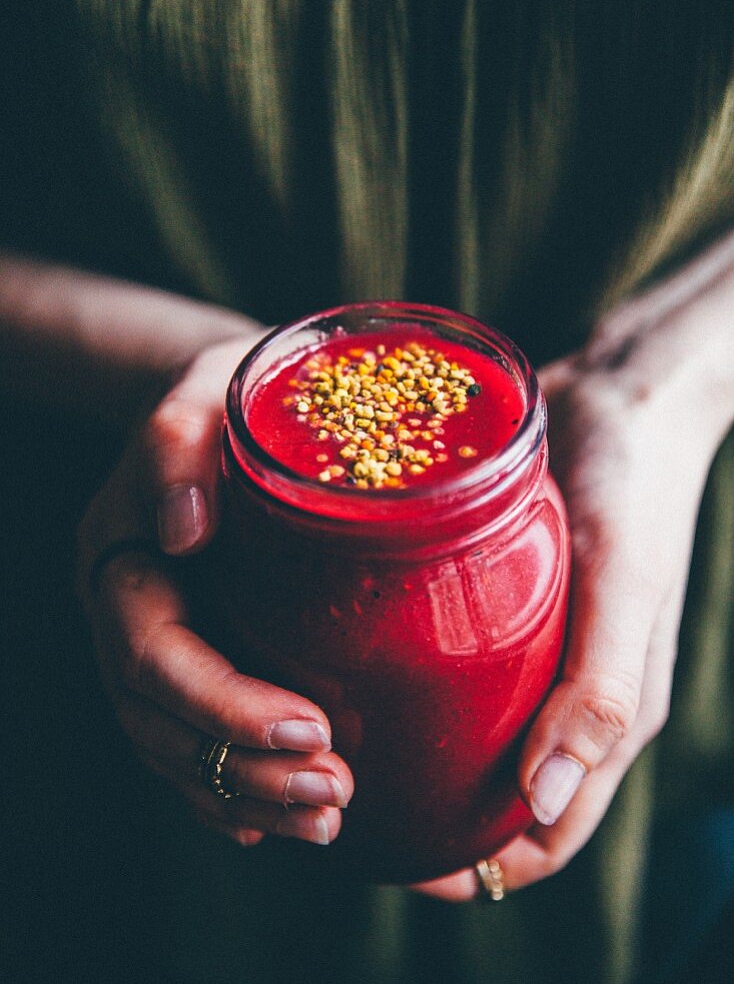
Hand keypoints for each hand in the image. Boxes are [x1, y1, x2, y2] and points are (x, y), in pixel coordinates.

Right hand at [77, 337, 353, 848]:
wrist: (216, 407)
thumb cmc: (218, 397)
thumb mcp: (199, 395)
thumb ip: (177, 445)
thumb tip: (184, 526)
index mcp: (121, 559)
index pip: (151, 656)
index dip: (222, 704)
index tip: (312, 727)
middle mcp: (128, 613)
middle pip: (160, 722)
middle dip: (244, 767)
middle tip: (334, 792)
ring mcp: (155, 643)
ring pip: (173, 748)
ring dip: (247, 793)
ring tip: (327, 816)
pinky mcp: (191, 656)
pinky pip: (190, 744)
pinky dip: (230, 790)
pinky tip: (278, 819)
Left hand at [413, 240, 733, 899]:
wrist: (618, 396)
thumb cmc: (634, 488)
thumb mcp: (624, 586)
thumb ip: (598, 690)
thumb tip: (545, 800)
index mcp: (607, 714)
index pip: (546, 832)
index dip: (484, 867)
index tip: (407, 863)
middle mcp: (564, 692)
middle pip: (494, 790)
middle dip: (433, 817)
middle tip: (349, 799)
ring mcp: (530, 647)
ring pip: (467, 729)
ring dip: (413, 753)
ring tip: (336, 741)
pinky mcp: (496, 600)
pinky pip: (451, 661)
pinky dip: (407, 682)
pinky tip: (349, 666)